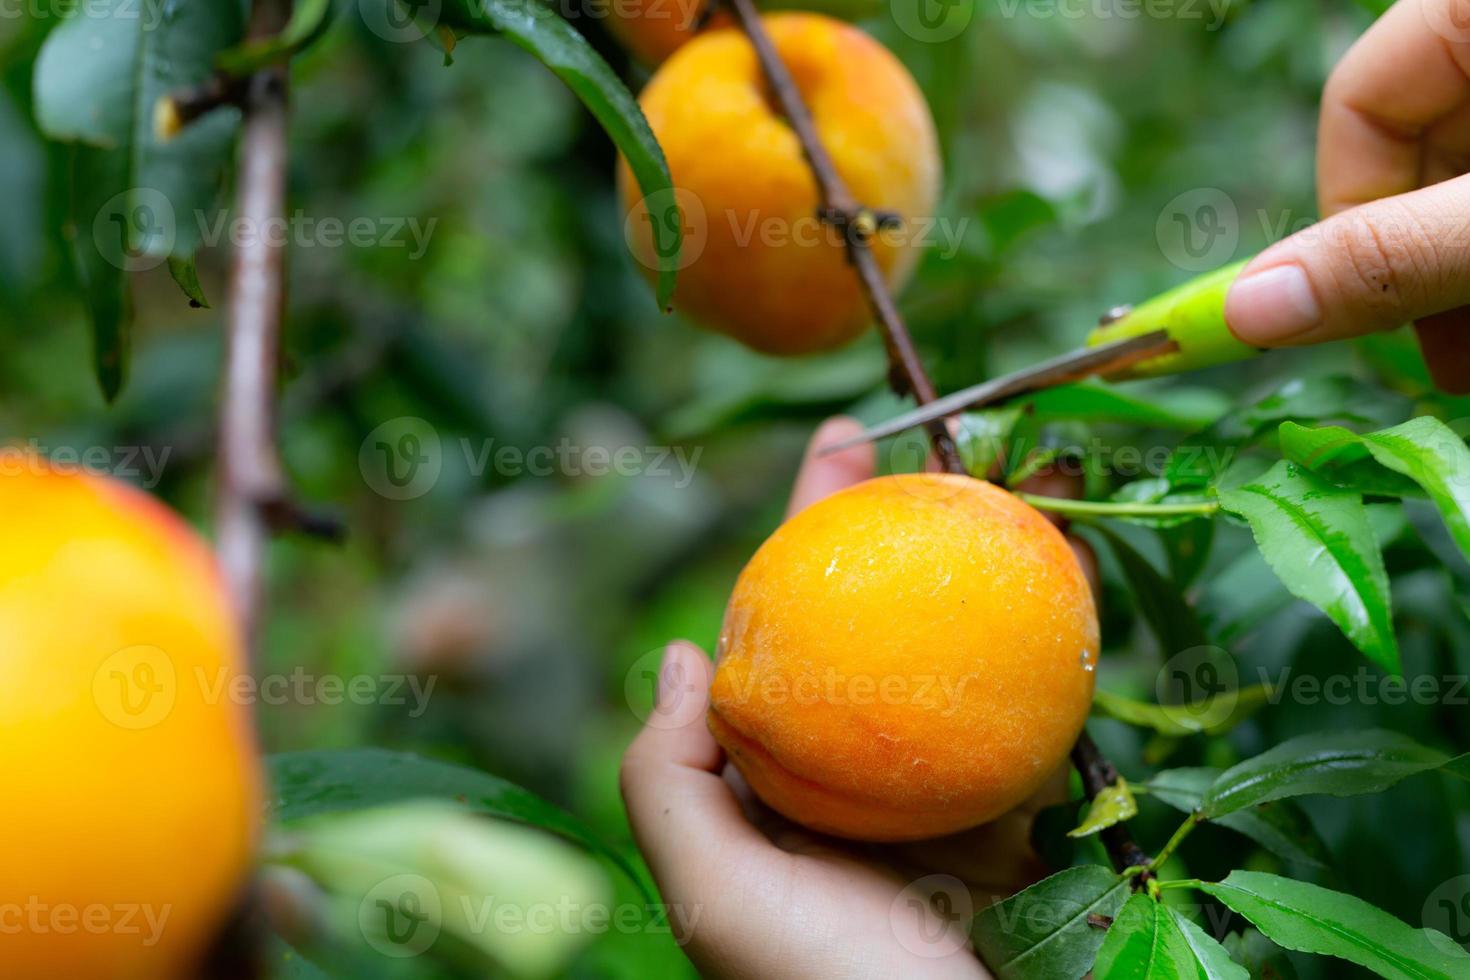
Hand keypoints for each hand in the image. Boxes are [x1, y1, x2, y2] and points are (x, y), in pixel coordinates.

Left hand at [619, 418, 1091, 979]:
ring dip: (983, 559)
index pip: (787, 629)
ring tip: (1005, 471)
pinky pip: (1039, 712)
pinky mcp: (1026, 817)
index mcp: (782, 783)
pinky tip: (1065, 573)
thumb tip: (678, 655)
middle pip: (874, 615)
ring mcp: (946, 789)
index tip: (837, 446)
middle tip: (919, 424)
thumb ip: (670, 778)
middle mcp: (858, 773)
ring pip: (958, 648)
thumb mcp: (712, 894)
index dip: (802, 533)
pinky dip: (1054, 641)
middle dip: (894, 515)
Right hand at [1223, 0, 1469, 391]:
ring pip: (1468, 172)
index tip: (1383, 314)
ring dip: (1459, 270)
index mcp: (1466, 2)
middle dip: (1419, 265)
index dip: (1352, 219)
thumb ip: (1391, 258)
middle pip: (1418, 145)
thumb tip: (1242, 313)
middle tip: (1447, 361)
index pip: (1358, 101)